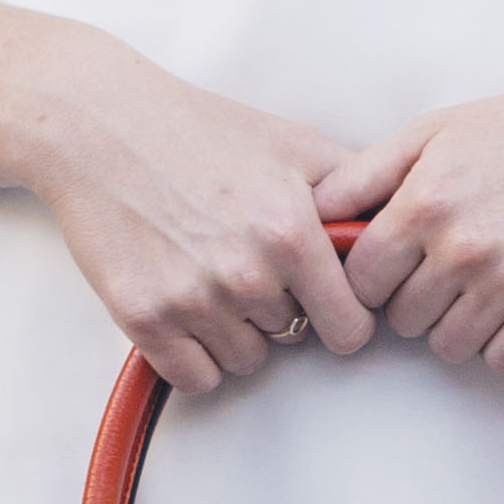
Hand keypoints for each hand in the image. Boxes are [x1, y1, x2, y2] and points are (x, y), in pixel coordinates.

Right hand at [0, 0, 370, 395]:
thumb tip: (403, 227)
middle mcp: (245, 275)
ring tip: (213, 275)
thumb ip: (355, 192)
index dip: (343, 315)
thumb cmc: (199, 129)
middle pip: (294, 340)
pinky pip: (194, 376)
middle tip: (250, 263)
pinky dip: (195, 354)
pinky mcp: (143, 319)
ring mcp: (191, 300)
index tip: (327, 301)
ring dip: (237, 331)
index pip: (349, 328)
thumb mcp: (293, 145)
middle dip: (282, 310)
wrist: (100, 126)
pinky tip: (187, 309)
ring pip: (245, 360)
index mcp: (291, 234)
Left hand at [315, 76, 503, 375]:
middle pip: (402, 321)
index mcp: (426, 202)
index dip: (373, 278)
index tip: (396, 265)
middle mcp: (466, 246)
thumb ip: (365, 176)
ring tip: (488, 278)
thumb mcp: (432, 132)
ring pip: (450, 346)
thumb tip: (310, 215)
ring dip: (460, 323)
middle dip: (417, 299)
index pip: (360, 283)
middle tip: (451, 265)